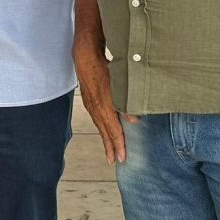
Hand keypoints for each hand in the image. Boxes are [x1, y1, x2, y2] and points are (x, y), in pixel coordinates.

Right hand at [74, 44, 126, 164]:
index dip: (119, 146)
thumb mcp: (120, 85)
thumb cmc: (104, 69)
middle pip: (105, 133)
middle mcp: (96, 110)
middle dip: (110, 148)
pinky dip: (101, 128)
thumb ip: (128, 104)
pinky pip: (96, 119)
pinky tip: (104, 130)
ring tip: (109, 151)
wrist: (86, 58)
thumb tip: (134, 121)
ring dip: (105, 140)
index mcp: (104, 109)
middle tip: (114, 161)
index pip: (114, 131)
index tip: (122, 158)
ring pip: (100, 127)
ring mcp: (91, 106)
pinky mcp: (89, 101)